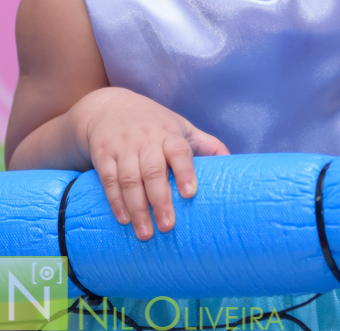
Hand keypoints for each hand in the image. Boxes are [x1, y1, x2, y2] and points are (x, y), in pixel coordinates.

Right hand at [73, 87, 228, 239]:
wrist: (109, 107)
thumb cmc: (154, 123)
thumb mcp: (181, 127)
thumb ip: (207, 145)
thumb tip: (236, 167)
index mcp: (168, 134)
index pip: (178, 151)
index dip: (185, 171)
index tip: (190, 193)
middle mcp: (145, 139)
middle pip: (152, 171)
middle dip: (160, 200)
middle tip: (168, 227)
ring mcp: (122, 147)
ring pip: (129, 179)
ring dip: (137, 208)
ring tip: (145, 233)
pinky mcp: (103, 154)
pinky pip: (108, 180)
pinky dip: (115, 201)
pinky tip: (124, 219)